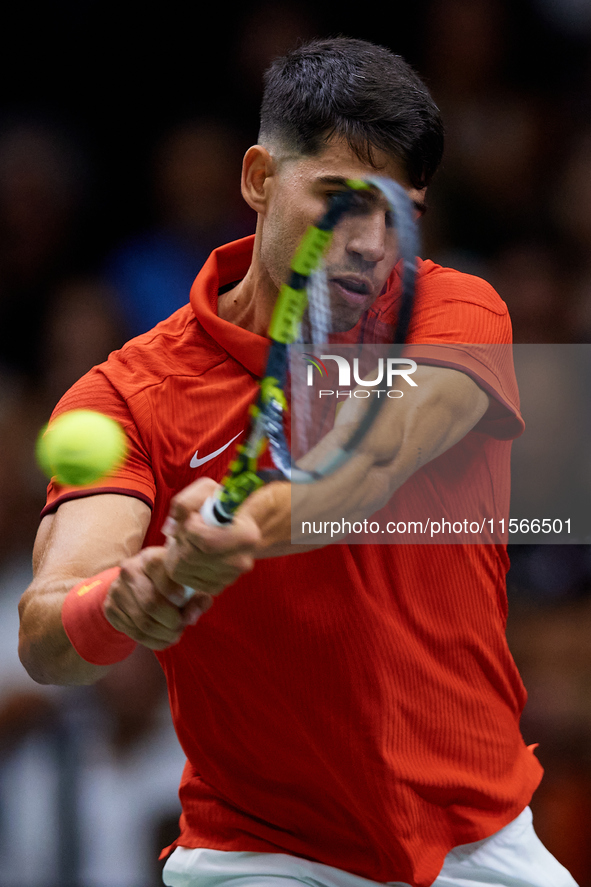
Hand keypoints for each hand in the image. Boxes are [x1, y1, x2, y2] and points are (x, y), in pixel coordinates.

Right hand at [104, 547, 211, 649]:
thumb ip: (197, 599)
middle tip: (182, 625)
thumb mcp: (188, 585)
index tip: (183, 601)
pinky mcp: (111, 609)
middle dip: (172, 621)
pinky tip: (164, 639)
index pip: (158, 570)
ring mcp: (117, 590)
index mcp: (150, 557)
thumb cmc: (172, 583)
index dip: (174, 590)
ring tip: (176, 634)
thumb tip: (191, 618)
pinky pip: (134, 633)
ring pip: (143, 622)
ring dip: (164, 634)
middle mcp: (130, 571)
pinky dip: (154, 641)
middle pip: (151, 603)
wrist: (137, 585)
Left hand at [162, 478, 261, 594]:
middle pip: (190, 556)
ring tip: (186, 539)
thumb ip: (186, 502)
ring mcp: (228, 578)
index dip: (189, 529)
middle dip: (180, 539)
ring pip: (182, 568)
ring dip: (176, 550)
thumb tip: (171, 527)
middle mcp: (241, 562)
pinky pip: (183, 579)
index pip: (207, 542)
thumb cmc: (217, 505)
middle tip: (185, 529)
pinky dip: (179, 564)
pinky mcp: (216, 587)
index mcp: (246, 537)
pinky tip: (189, 551)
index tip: (193, 518)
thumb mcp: (206, 491)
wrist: (231, 524)